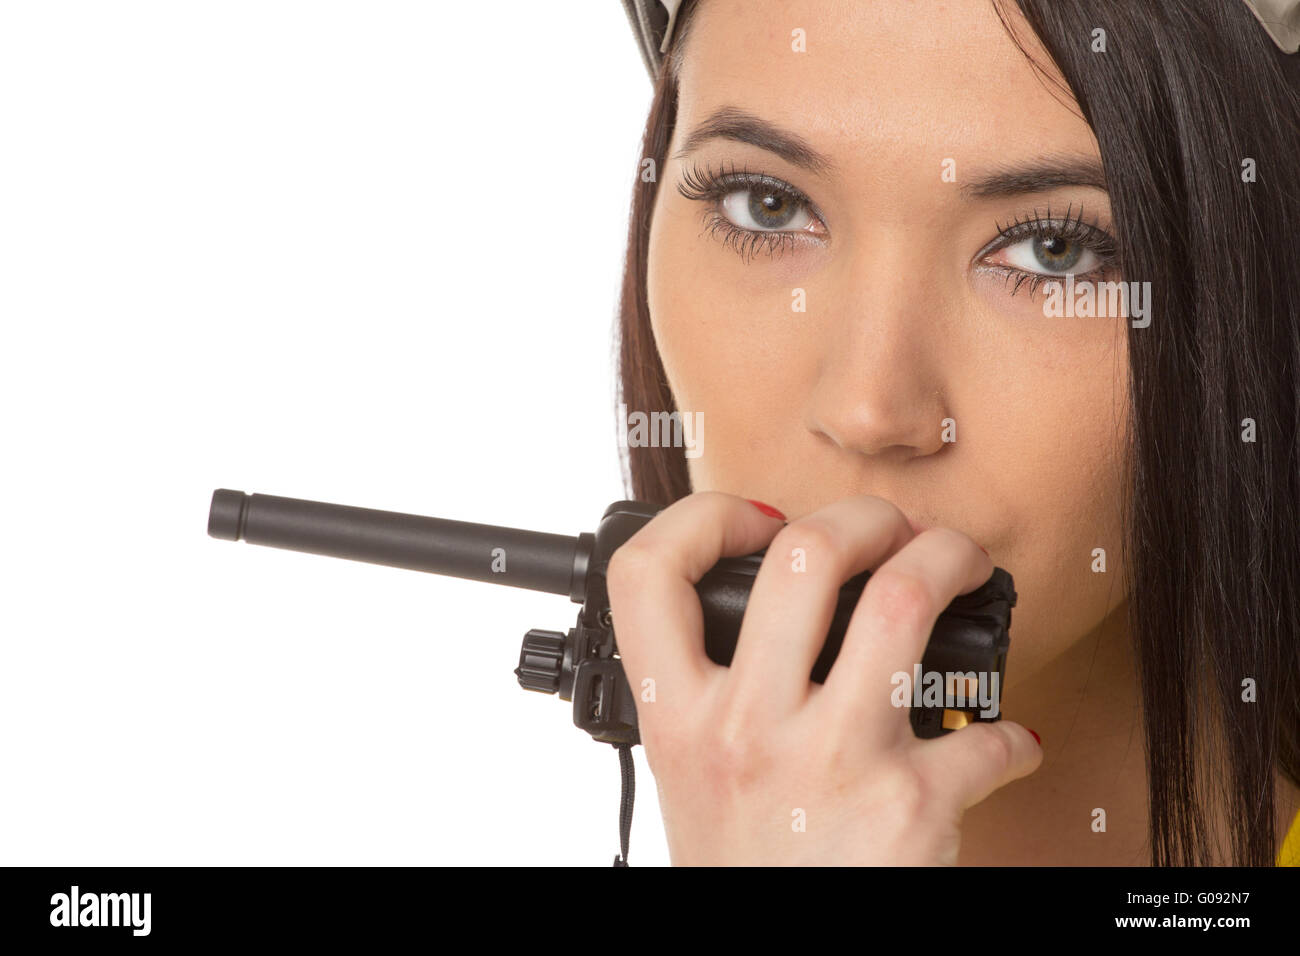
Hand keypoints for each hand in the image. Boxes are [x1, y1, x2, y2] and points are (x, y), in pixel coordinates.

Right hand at [605, 491, 1041, 864]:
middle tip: (891, 531)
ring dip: (951, 560)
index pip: (649, 574)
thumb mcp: (690, 776)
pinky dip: (1008, 732)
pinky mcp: (912, 804)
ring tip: (961, 565)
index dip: (703, 518)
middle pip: (805, 554)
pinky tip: (1001, 741)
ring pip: (905, 602)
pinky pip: (988, 733)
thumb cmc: (740, 871)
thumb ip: (710, 692)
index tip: (755, 522)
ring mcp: (830, 761)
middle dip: (867, 515)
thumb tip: (774, 608)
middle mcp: (747, 730)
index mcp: (679, 718)